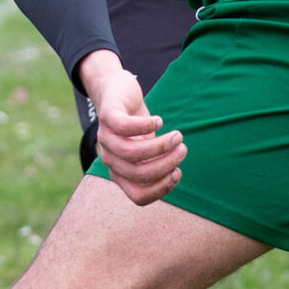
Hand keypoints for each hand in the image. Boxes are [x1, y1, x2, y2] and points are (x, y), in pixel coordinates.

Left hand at [77, 50, 184, 203]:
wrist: (117, 93)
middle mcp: (111, 160)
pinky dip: (146, 125)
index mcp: (120, 173)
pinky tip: (159, 121)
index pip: (138, 196)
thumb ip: (157, 163)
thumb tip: (173, 174)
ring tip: (178, 136)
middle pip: (138, 174)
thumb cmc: (137, 126)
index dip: (161, 189)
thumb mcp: (148, 148)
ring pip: (132, 153)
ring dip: (161, 146)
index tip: (178, 172)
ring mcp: (106, 138)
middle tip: (183, 149)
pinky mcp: (107, 117)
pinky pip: (125, 127)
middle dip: (166, 164)